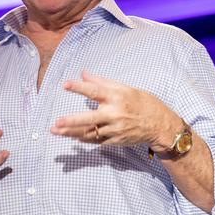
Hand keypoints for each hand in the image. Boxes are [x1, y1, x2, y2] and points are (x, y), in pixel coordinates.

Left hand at [50, 71, 180, 150]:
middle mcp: (115, 114)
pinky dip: (83, 139)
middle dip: (72, 121)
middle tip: (57, 122)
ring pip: (90, 133)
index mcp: (117, 97)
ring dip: (71, 133)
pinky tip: (72, 137)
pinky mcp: (115, 141)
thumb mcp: (125, 88)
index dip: (79, 88)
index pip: (95, 91)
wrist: (159, 124)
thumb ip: (102, 82)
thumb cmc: (142, 102)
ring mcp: (115, 129)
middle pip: (90, 118)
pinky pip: (96, 141)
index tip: (65, 85)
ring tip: (56, 131)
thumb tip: (83, 73)